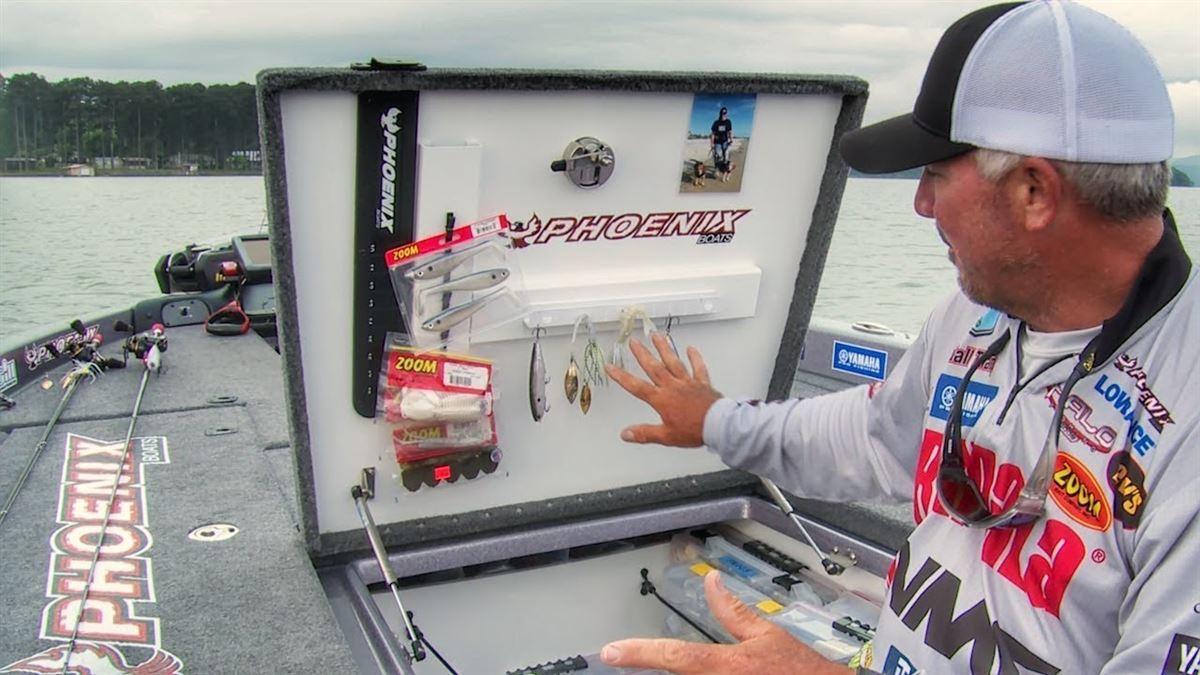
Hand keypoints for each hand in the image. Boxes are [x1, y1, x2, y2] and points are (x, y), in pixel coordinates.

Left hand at [600, 570, 848, 673]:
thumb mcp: (768, 634)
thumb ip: (733, 611)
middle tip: (677, 656)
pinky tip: (725, 671)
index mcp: (727, 666)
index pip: (674, 656)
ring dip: (689, 673)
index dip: (639, 652)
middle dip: (667, 663)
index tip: (611, 651)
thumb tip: (711, 582)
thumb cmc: (803, 671)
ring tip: (734, 662)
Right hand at [605, 333, 721, 446]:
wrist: (718, 425)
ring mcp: (688, 382)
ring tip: (656, 335)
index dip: (621, 377)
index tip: (610, 367)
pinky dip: (694, 358)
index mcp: (661, 399)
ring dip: (664, 348)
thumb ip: (645, 433)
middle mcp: (672, 387)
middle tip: (633, 341)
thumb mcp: (666, 436)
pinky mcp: (702, 383)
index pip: (636, 387)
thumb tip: (625, 434)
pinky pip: (698, 368)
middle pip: (654, 367)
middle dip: (642, 354)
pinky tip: (690, 348)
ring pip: (673, 362)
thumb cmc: (693, 431)